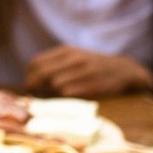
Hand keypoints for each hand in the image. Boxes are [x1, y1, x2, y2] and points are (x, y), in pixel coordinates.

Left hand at [23, 45, 152, 99]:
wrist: (123, 70)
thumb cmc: (93, 67)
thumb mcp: (74, 57)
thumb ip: (54, 64)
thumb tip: (30, 79)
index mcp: (66, 51)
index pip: (36, 63)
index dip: (29, 77)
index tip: (29, 87)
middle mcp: (74, 58)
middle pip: (43, 74)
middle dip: (34, 87)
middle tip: (34, 97)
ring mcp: (84, 71)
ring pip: (55, 85)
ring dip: (51, 94)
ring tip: (53, 99)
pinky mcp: (93, 84)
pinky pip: (69, 94)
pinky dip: (64, 99)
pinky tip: (67, 100)